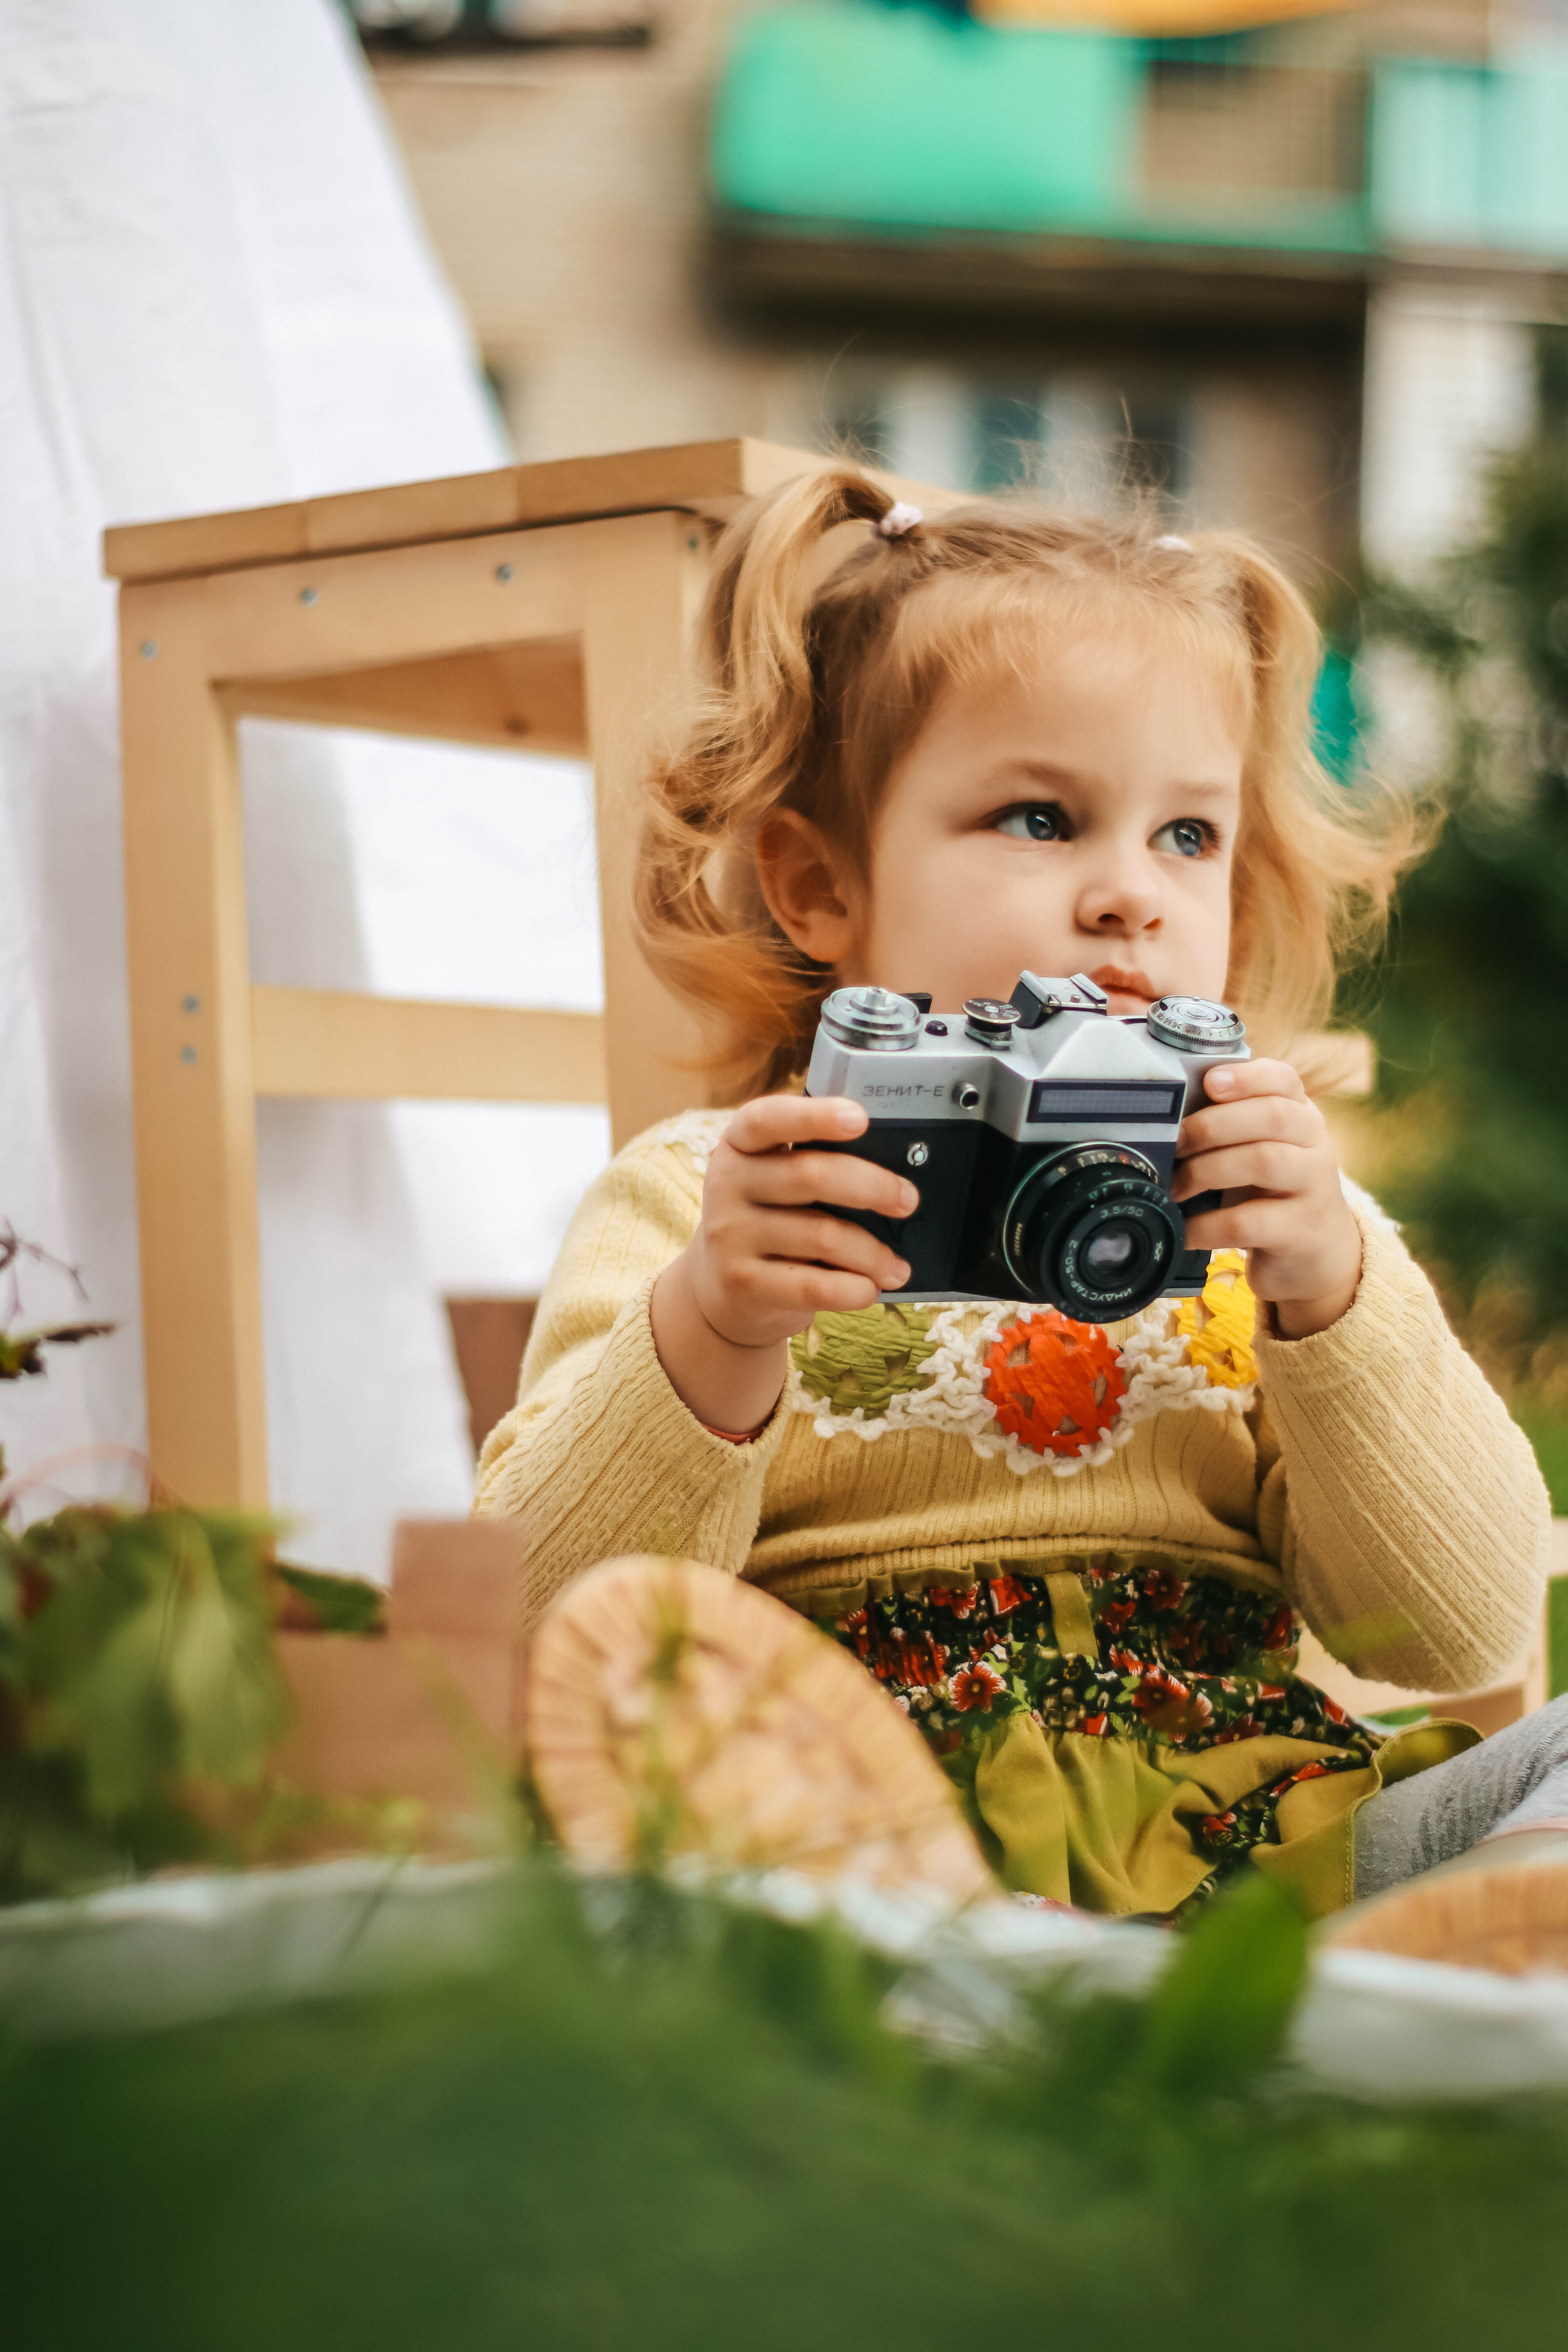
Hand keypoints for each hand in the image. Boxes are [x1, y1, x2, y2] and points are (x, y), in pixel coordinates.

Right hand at [649, 1095, 917, 1432]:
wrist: (722, 1289)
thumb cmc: (770, 1221)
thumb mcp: (776, 1181)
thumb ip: (816, 1163)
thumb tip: (893, 1169)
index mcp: (739, 1145)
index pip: (767, 1119)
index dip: (815, 1116)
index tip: (861, 1119)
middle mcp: (728, 1184)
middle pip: (810, 1175)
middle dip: (874, 1187)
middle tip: (907, 1201)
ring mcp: (730, 1235)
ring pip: (823, 1236)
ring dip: (874, 1254)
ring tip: (896, 1266)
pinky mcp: (743, 1283)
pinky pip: (815, 1286)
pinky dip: (854, 1288)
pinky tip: (869, 1288)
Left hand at [1171, 1059, 1361, 1339]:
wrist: (1317, 1247)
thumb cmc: (1270, 1187)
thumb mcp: (1258, 1147)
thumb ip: (1228, 1124)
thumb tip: (1163, 1115)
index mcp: (1300, 1113)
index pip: (1283, 1079)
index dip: (1246, 1077)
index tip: (1210, 1083)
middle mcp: (1314, 1143)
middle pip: (1271, 1116)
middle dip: (1212, 1125)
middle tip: (1174, 1144)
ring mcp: (1313, 1186)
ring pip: (1262, 1161)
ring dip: (1206, 1170)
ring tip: (1175, 1187)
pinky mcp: (1300, 1230)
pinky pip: (1248, 1222)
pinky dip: (1207, 1225)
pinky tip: (1185, 1229)